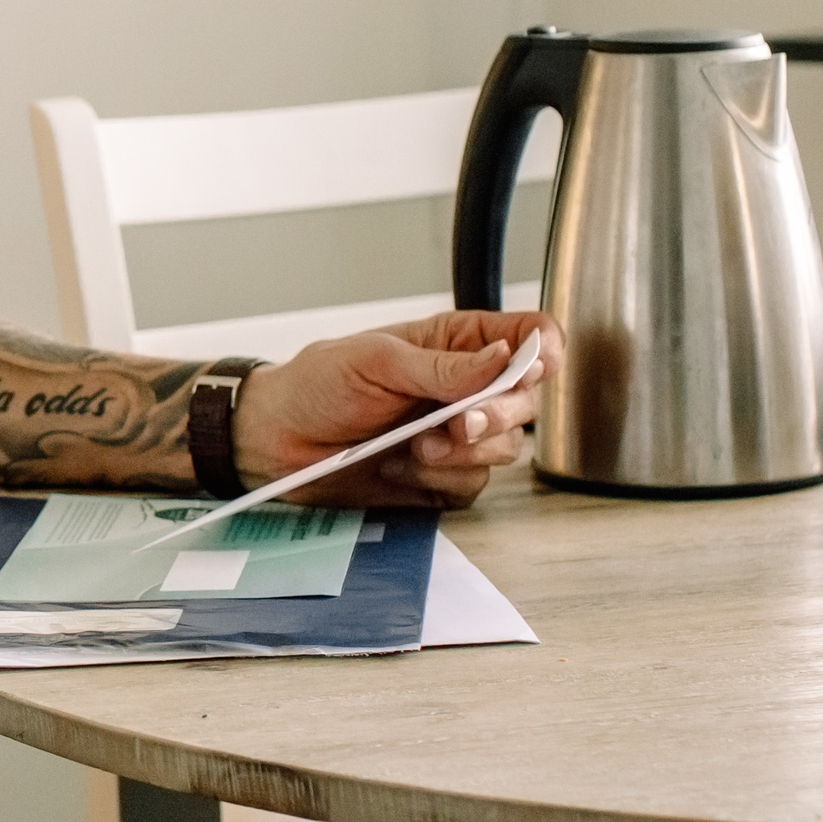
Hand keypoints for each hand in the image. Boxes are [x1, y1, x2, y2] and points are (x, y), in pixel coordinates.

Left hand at [232, 310, 559, 509]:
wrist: (277, 441)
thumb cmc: (317, 385)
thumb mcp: (376, 359)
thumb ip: (443, 365)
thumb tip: (503, 356)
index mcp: (456, 344)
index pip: (528, 336)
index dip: (545, 350)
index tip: (536, 366)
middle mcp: (466, 389)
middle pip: (528, 401)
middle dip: (499, 415)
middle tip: (458, 422)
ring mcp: (457, 435)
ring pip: (504, 449)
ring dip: (461, 453)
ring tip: (412, 445)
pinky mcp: (442, 477)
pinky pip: (471, 485)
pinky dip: (437, 479)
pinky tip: (399, 466)